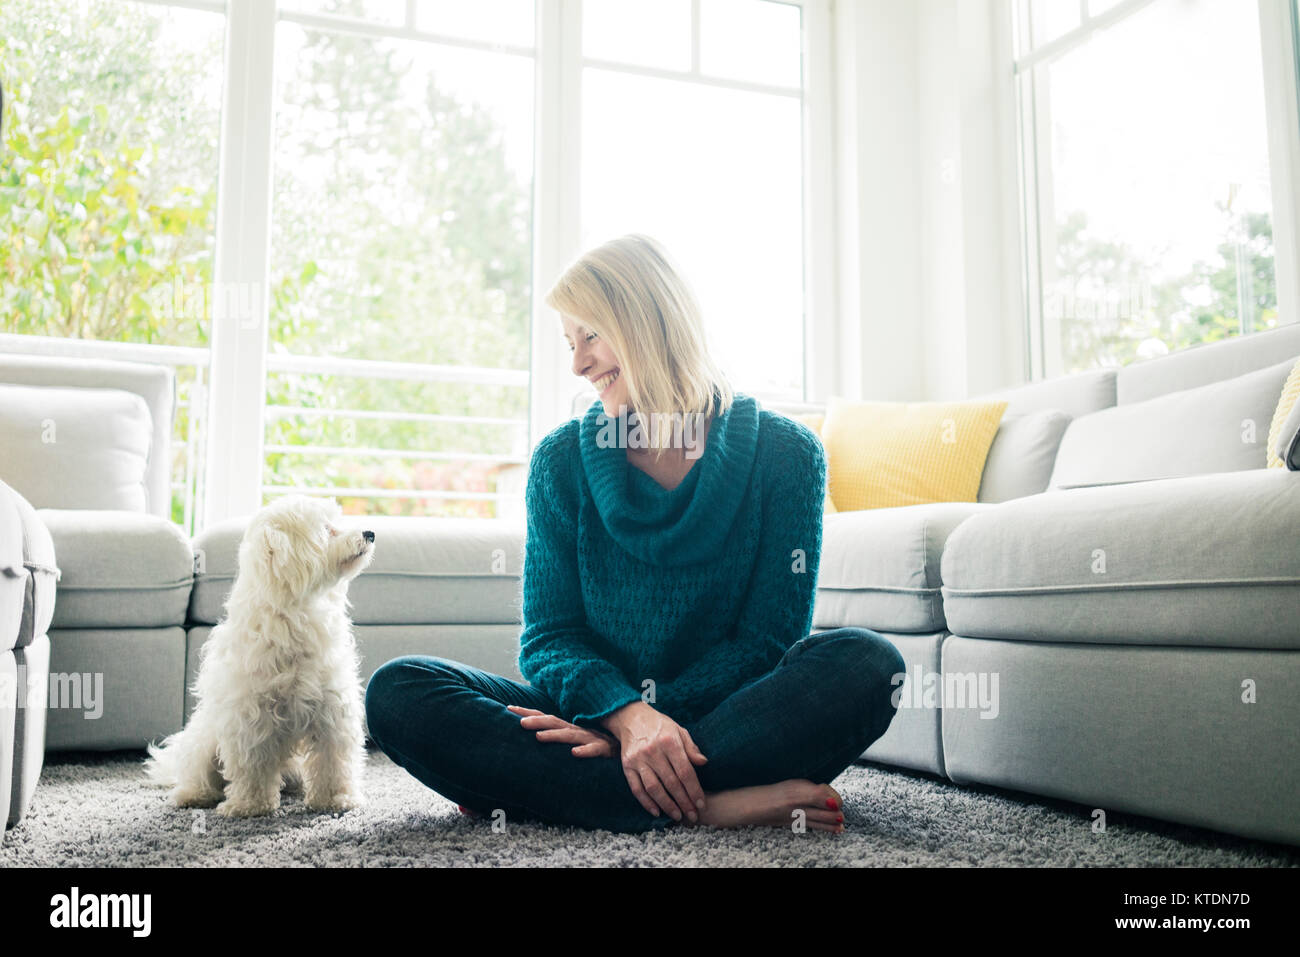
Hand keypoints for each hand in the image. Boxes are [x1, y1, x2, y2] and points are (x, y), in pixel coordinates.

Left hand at [507, 705, 619, 757]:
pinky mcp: (606, 750)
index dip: (529, 714)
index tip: (509, 709)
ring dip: (555, 735)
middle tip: (519, 722)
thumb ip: (562, 739)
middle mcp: (579, 731)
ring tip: (540, 737)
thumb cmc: (602, 748)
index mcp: (571, 729)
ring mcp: (592, 739)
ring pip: (571, 735)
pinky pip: (595, 750)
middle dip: (537, 721)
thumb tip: (539, 738)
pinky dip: (585, 751)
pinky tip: (575, 753)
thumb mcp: (579, 742)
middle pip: (555, 723)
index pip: (546, 719)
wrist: (631, 749)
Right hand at [601, 701, 707, 822]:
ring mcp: (638, 760)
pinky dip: (646, 803)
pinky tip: (656, 812)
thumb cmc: (660, 725)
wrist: (631, 717)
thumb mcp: (679, 730)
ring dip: (667, 805)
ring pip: (654, 788)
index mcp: (669, 742)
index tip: (701, 804)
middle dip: (684, 802)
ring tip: (677, 816)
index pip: (685, 771)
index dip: (694, 790)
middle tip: (693, 816)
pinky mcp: (627, 766)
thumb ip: (691, 747)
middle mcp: (653, 751)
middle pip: (671, 783)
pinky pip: (636, 788)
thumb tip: (703, 763)